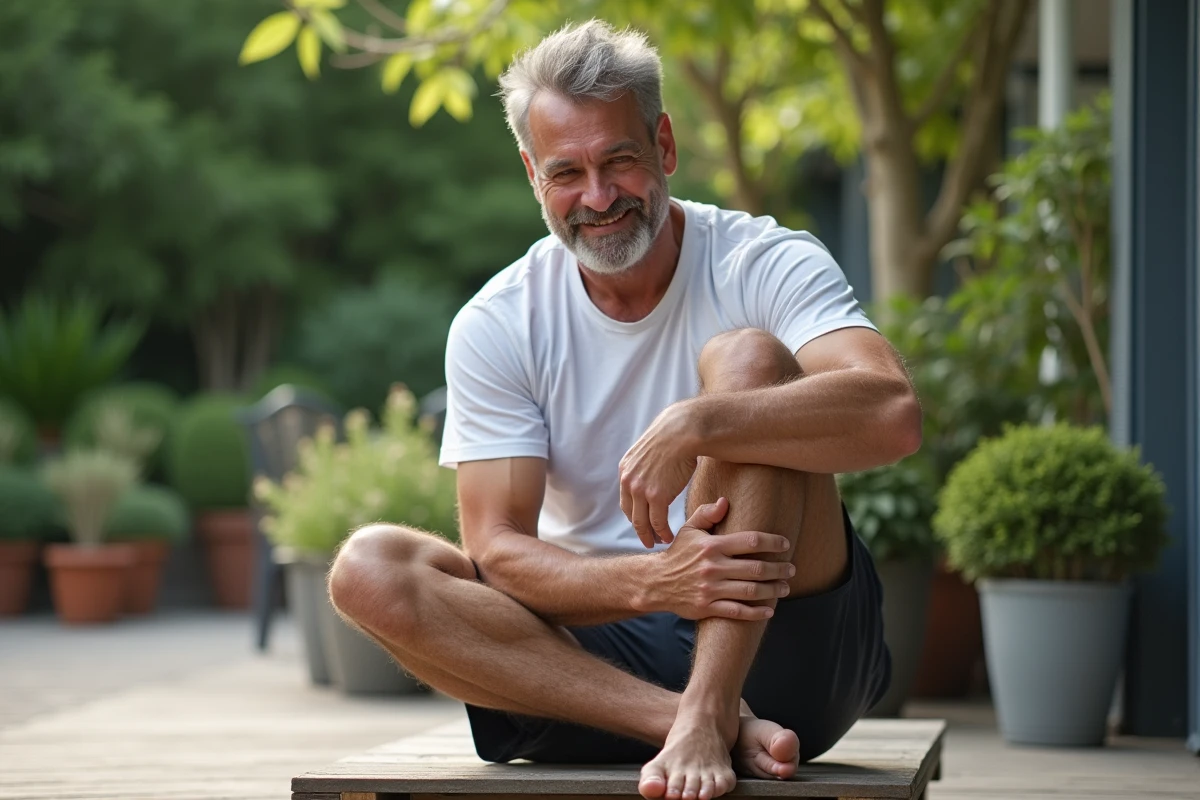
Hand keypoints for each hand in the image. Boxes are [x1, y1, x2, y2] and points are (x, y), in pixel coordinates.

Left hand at [619, 401, 698, 547]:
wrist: (682, 431)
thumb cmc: (673, 436)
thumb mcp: (650, 449)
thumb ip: (647, 463)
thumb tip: (655, 466)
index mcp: (625, 469)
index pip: (626, 500)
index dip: (634, 515)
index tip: (642, 523)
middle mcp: (628, 481)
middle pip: (631, 514)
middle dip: (640, 530)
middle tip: (648, 540)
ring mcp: (641, 490)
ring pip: (642, 522)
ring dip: (650, 535)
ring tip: (658, 542)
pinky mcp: (656, 496)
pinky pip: (658, 522)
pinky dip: (662, 533)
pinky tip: (669, 537)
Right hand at [645, 499, 793, 620]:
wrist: (655, 582)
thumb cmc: (678, 553)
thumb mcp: (689, 529)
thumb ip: (707, 514)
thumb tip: (726, 501)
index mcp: (712, 545)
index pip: (751, 540)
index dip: (773, 542)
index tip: (785, 544)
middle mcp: (713, 567)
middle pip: (756, 568)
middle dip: (779, 569)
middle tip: (791, 569)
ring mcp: (710, 589)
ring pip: (750, 590)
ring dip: (773, 590)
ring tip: (785, 587)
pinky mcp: (707, 607)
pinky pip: (737, 611)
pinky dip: (756, 612)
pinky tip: (769, 610)